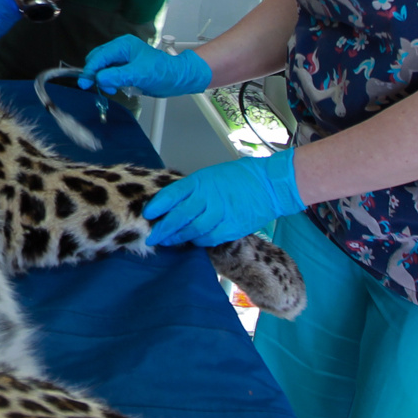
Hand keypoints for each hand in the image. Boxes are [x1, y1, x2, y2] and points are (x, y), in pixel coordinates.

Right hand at [78, 34, 212, 96]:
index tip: (84, 83)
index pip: (99, 56)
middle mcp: (121, 50)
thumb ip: (117, 76)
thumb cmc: (162, 72)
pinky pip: (110, 74)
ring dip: (103, 79)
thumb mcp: (139, 74)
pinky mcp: (125, 69)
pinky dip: (109, 81)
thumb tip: (99, 79)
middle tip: (99, 87)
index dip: (90, 70)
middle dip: (96, 74)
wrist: (177, 79)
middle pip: (98, 60)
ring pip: (103, 68)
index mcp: (123, 45)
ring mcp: (123, 60)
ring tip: (112, 89)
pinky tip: (116, 87)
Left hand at [143, 149, 304, 246]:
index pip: (172, 194)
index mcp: (200, 181)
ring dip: (178, 238)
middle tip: (152, 236)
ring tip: (168, 241)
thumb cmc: (239, 178)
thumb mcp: (210, 176)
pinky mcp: (231, 228)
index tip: (148, 213)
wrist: (269, 185)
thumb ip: (192, 190)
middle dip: (163, 229)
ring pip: (192, 231)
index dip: (158, 206)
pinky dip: (198, 241)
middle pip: (179, 217)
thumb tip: (173, 204)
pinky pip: (209, 239)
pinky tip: (193, 241)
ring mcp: (220, 214)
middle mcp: (208, 198)